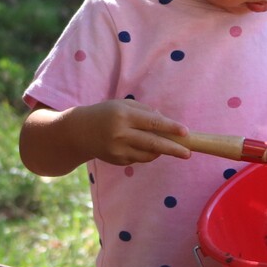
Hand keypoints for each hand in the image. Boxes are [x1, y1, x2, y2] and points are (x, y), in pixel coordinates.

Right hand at [20, 99, 190, 176]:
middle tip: (188, 153)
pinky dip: (146, 154)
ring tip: (166, 146)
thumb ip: (145, 111)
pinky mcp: (116, 160)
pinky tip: (141, 146)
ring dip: (161, 151)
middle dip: (173, 149)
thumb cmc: (105, 114)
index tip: (186, 133)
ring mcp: (118, 150)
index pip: (152, 122)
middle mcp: (120, 134)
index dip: (171, 128)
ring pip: (148, 154)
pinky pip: (138, 159)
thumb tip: (166, 122)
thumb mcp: (122, 105)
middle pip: (153, 143)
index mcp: (123, 115)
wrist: (78, 132)